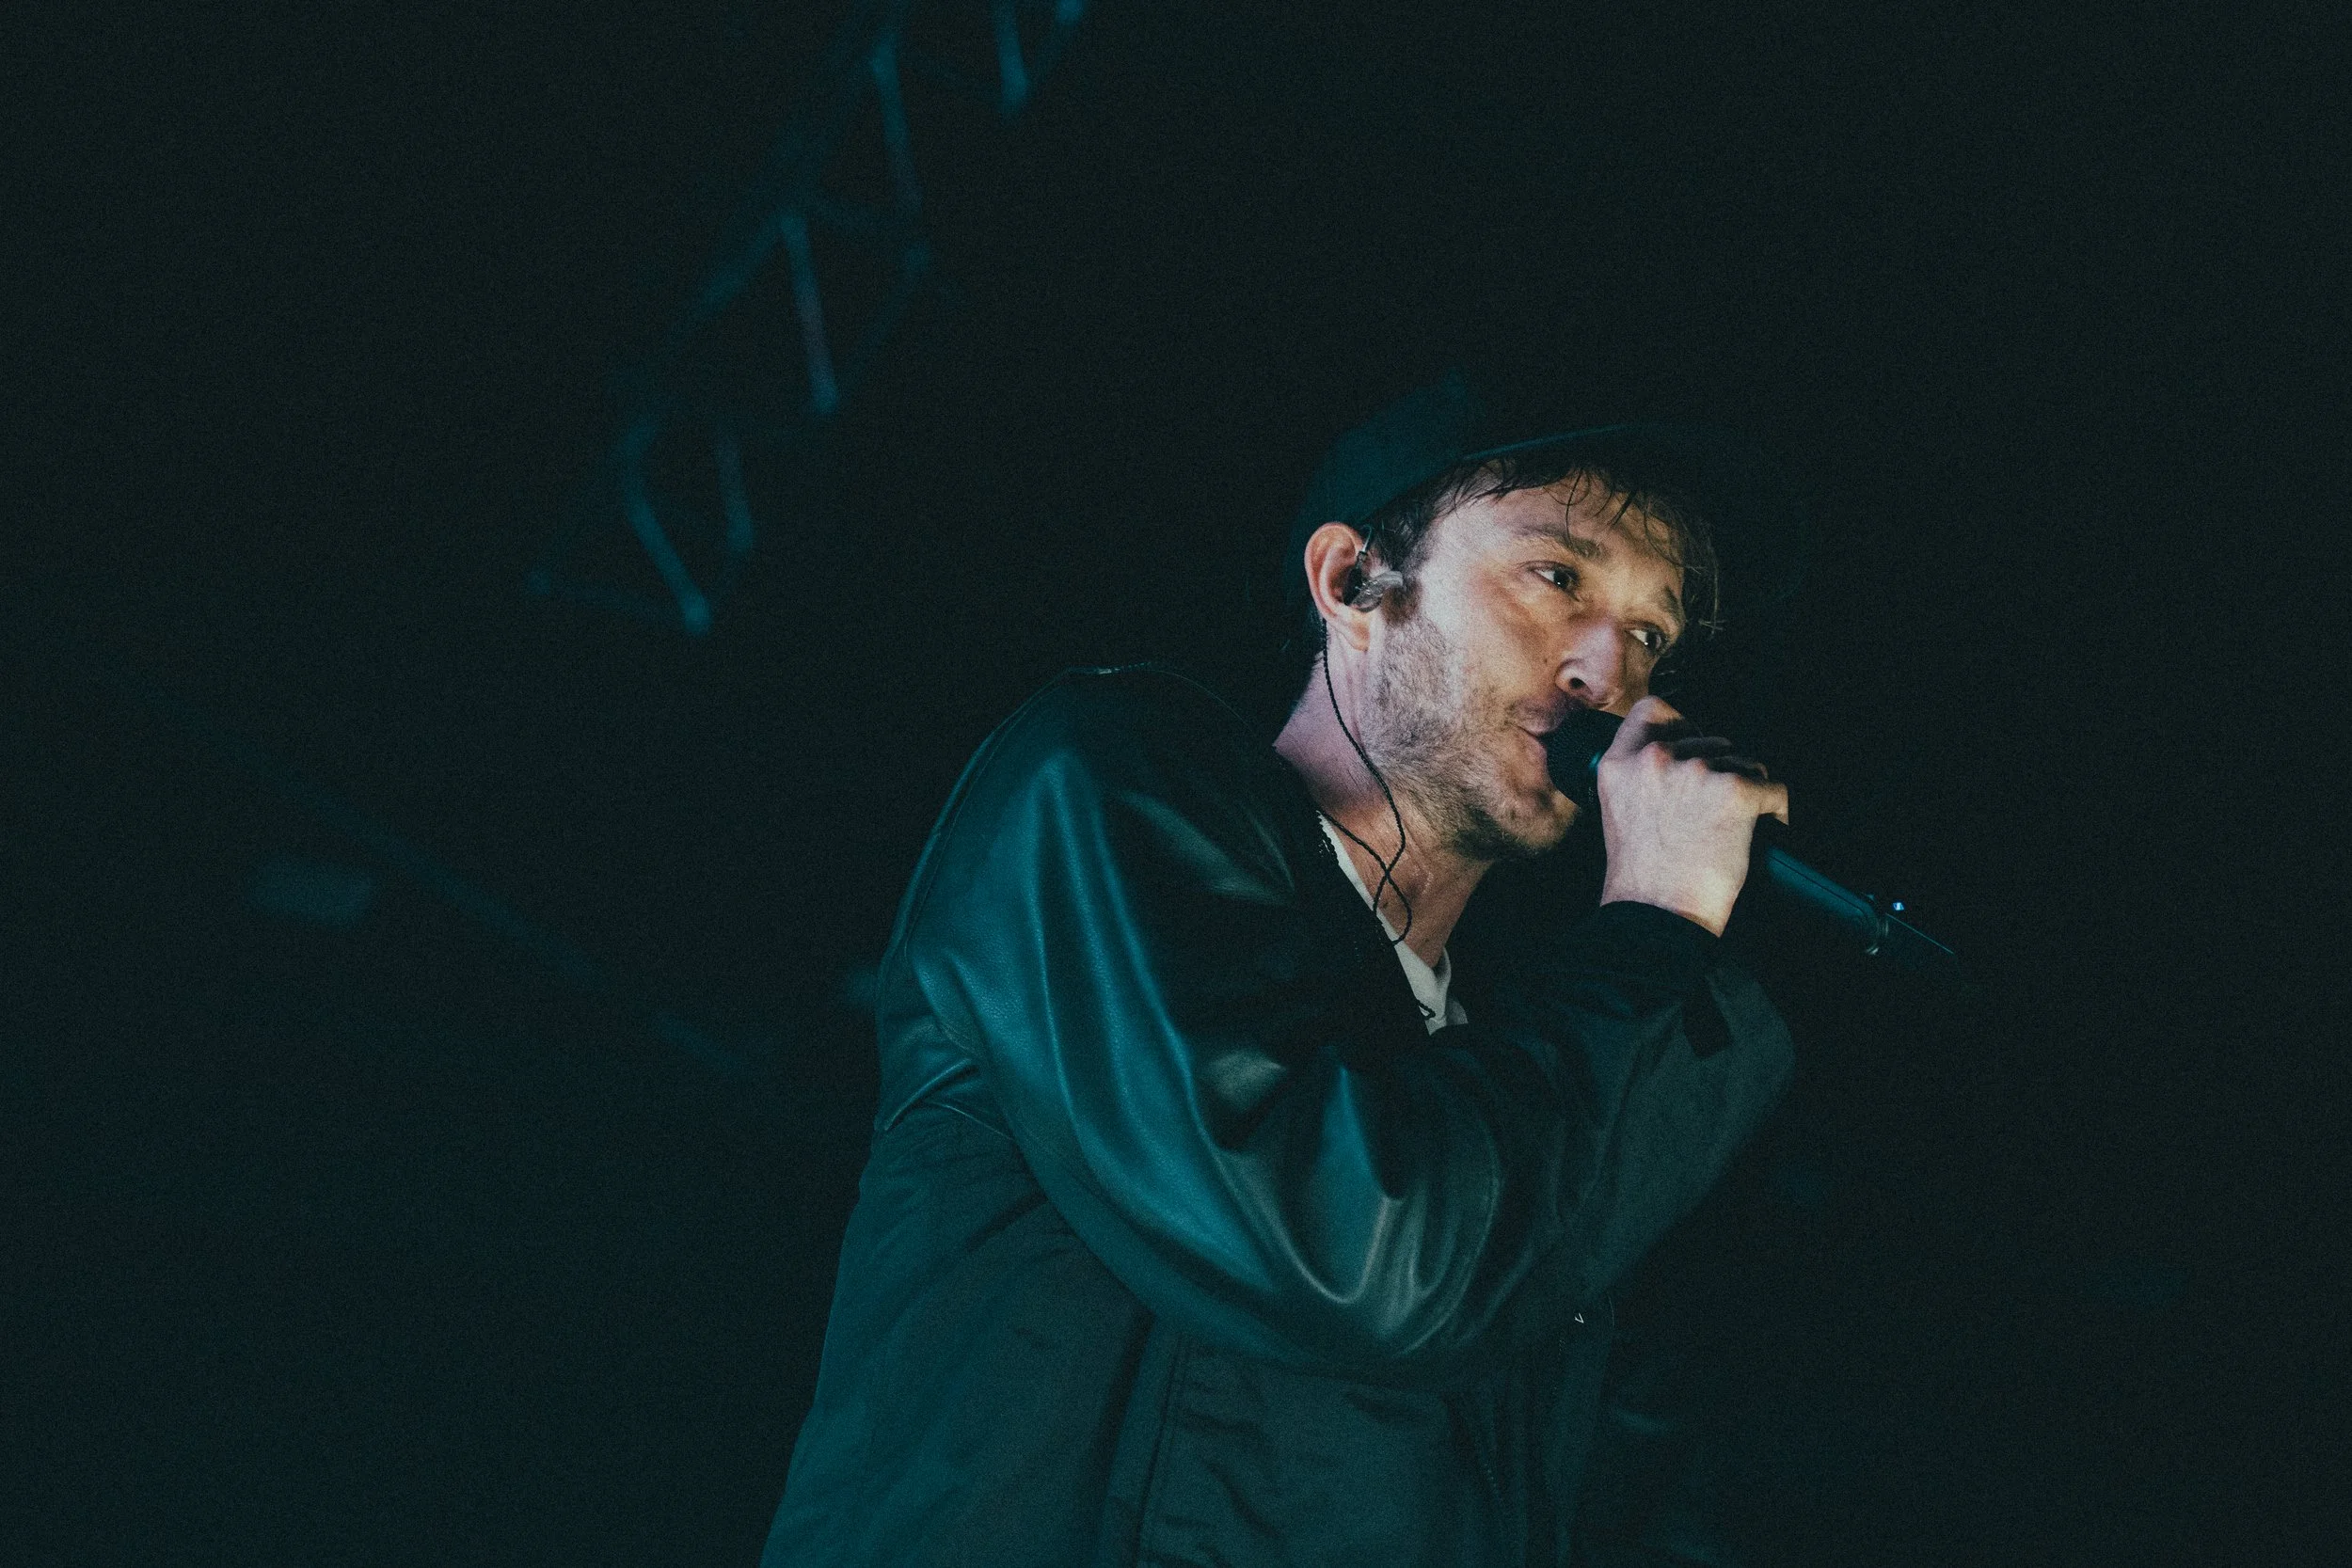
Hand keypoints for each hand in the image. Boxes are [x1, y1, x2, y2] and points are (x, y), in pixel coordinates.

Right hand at [1595, 695, 1789, 935]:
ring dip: (1746, 790)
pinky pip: (1774, 790)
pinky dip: (1775, 811)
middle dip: (1719, 769)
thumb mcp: (1619, 812)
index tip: (1691, 746)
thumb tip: (1682, 759)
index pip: (1654, 710)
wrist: (1659, 916)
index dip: (1680, 726)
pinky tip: (1763, 830)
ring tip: (1730, 829)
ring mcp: (1697, 772)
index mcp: (1620, 764)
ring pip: (1744, 763)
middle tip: (1712, 811)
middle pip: (1709, 740)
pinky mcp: (1736, 792)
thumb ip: (1640, 777)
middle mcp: (1657, 759)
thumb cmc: (1642, 879)